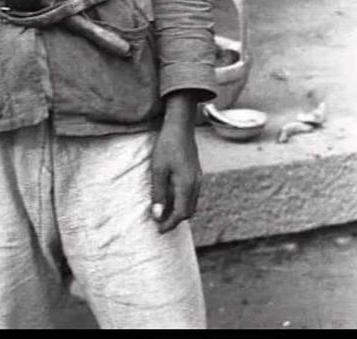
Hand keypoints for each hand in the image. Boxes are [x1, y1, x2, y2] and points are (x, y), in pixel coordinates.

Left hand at [150, 92, 201, 233]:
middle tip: (160, 224)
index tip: (158, 230)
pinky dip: (182, 201)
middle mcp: (196, 184)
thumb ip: (159, 194)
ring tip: (164, 213)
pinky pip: (192, 193)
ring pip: (191, 202)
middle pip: (189, 210)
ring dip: (179, 211)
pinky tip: (171, 197)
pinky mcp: (196, 172)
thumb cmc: (167, 146)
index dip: (170, 224)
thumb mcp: (158, 170)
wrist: (180, 126)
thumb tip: (158, 216)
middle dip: (175, 220)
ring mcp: (198, 178)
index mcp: (187, 185)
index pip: (181, 213)